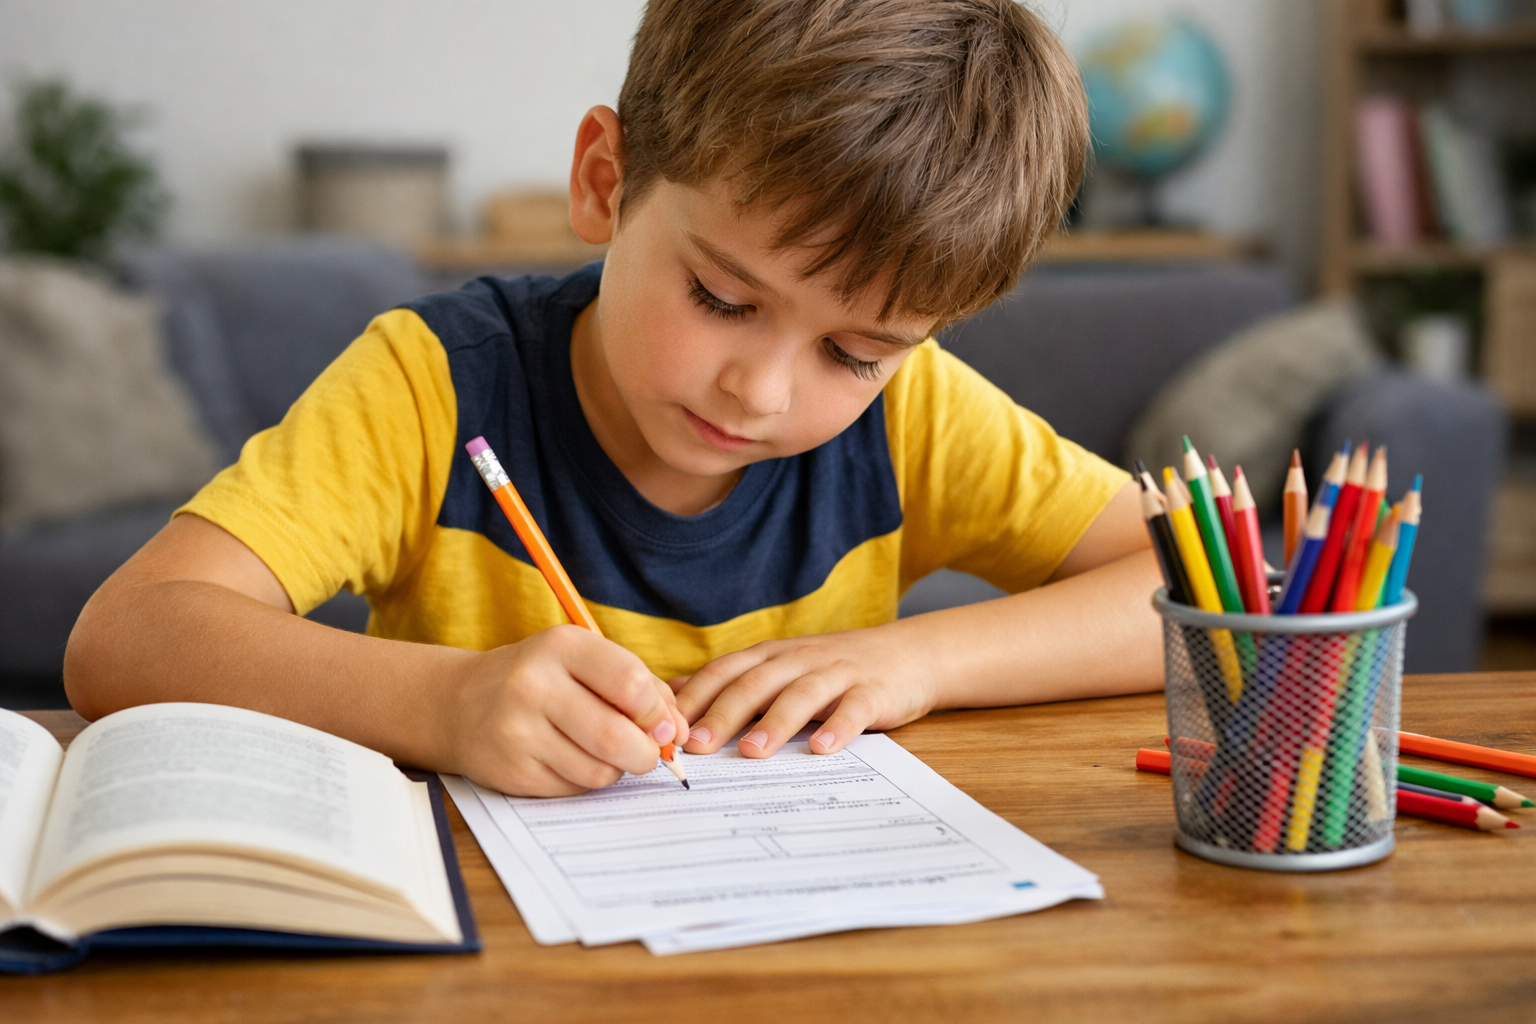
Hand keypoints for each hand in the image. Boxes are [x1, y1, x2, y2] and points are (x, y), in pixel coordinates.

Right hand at [444, 625, 688, 796]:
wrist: (460, 703)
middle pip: (617, 736)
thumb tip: (678, 733)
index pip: (631, 684)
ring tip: (603, 751)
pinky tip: (570, 760)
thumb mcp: (585, 661)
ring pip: (600, 769)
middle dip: (646, 753)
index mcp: (562, 647)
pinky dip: (586, 780)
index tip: (664, 726)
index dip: (658, 713)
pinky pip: (575, 788)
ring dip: (616, 768)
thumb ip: (640, 687)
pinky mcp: (511, 771)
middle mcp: (534, 685)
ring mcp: (518, 731)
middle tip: (648, 753)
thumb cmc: (541, 678)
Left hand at [673, 625, 938, 758]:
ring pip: (800, 694)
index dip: (695, 698)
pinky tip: (821, 749)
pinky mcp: (872, 691)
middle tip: (697, 747)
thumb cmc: (835, 668)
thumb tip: (674, 692)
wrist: (910, 653)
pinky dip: (837, 727)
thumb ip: (734, 679)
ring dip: (774, 722)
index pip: (725, 672)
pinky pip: (853, 709)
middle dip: (723, 714)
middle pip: (755, 684)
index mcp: (771, 655)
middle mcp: (799, 659)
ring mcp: (837, 673)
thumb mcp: (781, 665)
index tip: (665, 729)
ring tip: (752, 751)